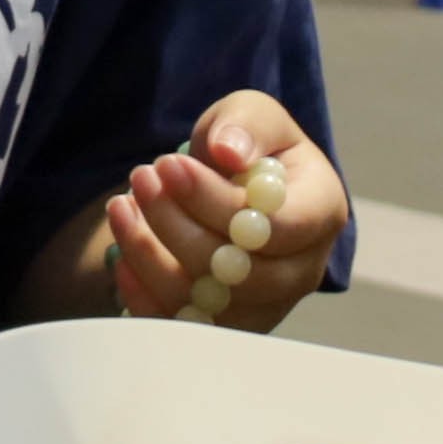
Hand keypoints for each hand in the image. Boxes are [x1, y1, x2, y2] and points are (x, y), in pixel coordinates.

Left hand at [98, 95, 345, 331]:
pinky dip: (143, 295)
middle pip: (244, 274)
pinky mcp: (227, 328)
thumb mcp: (252, 115)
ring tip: (121, 206)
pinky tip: (120, 251)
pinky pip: (182, 327)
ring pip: (209, 305)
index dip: (217, 202)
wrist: (233, 189)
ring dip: (152, 257)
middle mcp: (303, 270)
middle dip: (178, 227)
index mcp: (322, 213)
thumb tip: (229, 153)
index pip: (278, 226)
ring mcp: (267, 307)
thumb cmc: (248, 148)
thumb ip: (245, 125)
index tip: (168, 165)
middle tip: (141, 179)